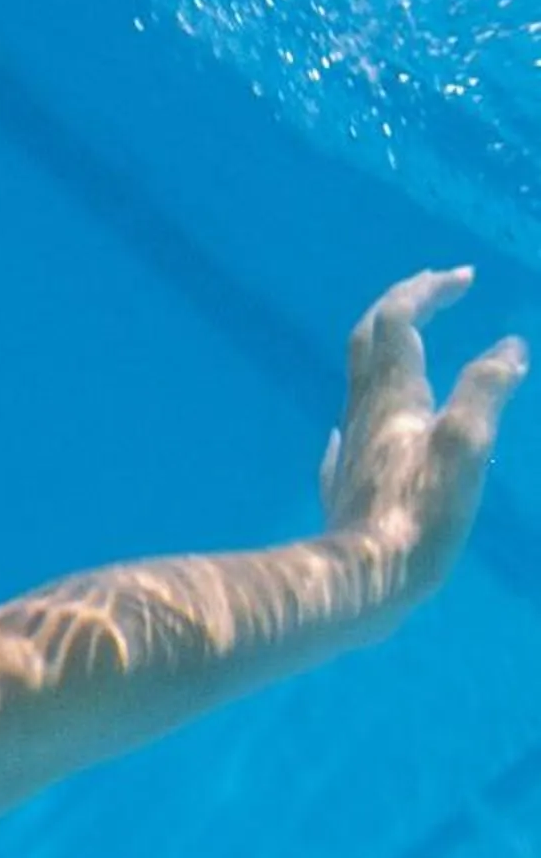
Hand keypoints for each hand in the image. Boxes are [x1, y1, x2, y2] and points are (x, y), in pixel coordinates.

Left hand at [319, 266, 525, 607]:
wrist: (363, 581)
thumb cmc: (419, 516)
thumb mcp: (466, 446)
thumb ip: (486, 391)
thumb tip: (509, 347)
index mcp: (392, 398)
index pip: (399, 322)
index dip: (428, 291)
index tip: (462, 275)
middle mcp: (363, 415)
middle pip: (370, 341)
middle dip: (403, 305)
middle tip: (436, 287)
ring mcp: (352, 450)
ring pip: (361, 383)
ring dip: (389, 352)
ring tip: (414, 345)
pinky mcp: (348, 485)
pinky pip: (353, 433)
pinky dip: (369, 409)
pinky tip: (361, 425)